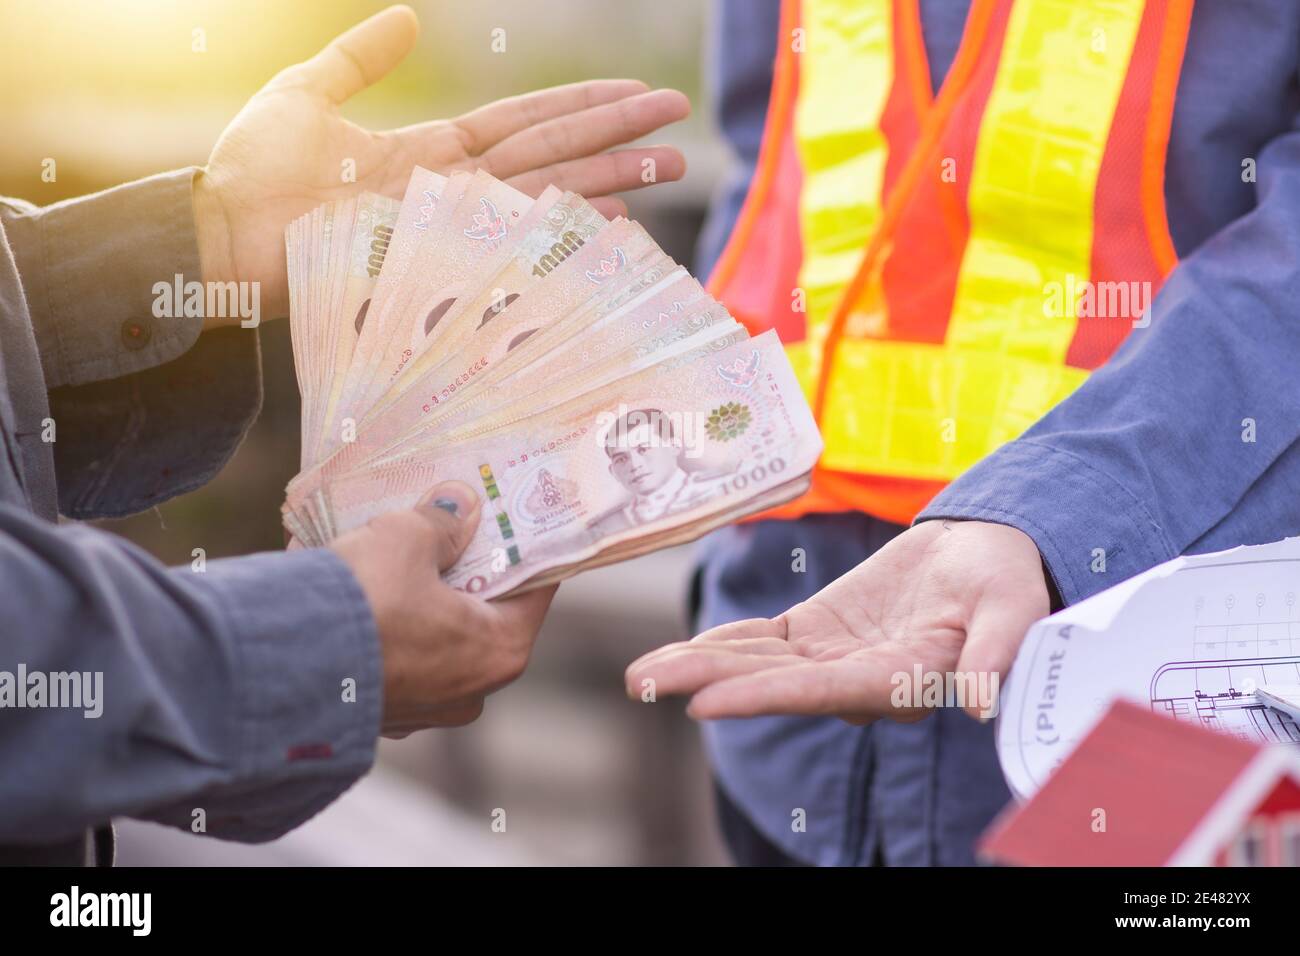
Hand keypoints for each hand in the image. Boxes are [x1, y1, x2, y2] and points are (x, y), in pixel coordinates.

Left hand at [193, 4, 689, 321]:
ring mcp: (451, 221)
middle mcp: (455, 190)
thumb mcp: (307, 94)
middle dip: (619, 138)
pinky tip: (615, 218)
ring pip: (549, 188)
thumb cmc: (251, 173)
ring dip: (613, 176)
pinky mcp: (436, 250)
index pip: (525, 123)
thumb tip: (409, 16)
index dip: (581, 105)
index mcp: (433, 152)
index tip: (634, 95)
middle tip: (681, 126)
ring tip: (670, 163)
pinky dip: (564, 227)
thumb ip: (361, 58)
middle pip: (554, 154)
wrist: (220, 233)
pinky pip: (513, 234)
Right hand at [331, 480, 554, 734]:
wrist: (277, 668)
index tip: (512, 516)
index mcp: (500, 650)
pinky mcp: (374, 713)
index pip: (534, 588)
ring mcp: (421, 709)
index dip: (522, 546)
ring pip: (431, 636)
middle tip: (450, 523)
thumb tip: (460, 504)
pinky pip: (390, 656)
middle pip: (480, 613)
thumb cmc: (364, 602)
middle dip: (463, 568)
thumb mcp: (407, 538)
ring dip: (417, 596)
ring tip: (394, 550)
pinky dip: (382, 625)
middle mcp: (470, 691)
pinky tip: (359, 589)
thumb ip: (442, 520)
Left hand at [625, 520, 1048, 722]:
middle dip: (704, 682)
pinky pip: (763, 641)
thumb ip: (995, 653)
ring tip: (638, 674)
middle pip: (770, 683)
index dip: (761, 696)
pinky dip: (722, 642)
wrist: (989, 554)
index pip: (819, 692)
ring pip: (756, 663)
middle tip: (640, 684)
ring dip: (697, 666)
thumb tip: (980, 702)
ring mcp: (832, 657)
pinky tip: (676, 650)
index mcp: (898, 679)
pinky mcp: (819, 631)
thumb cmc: (1006, 581)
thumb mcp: (1013, 608)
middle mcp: (855, 679)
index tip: (703, 702)